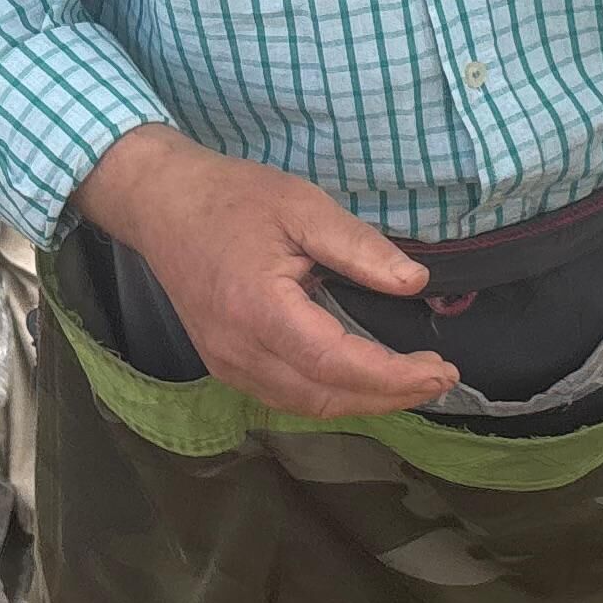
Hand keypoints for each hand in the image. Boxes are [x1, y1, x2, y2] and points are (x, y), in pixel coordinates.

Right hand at [74, 125, 455, 416]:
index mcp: (258, 309)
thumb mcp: (303, 205)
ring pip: (305, 404)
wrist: (163, 204)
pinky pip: (285, 397)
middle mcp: (239, 351)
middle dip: (388, 396)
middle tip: (438, 378)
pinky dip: (331, 396)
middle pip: (324, 397)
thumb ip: (359, 247)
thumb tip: (414, 283)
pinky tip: (363, 381)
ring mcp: (227, 364)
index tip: (439, 370)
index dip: (392, 376)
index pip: (335, 363)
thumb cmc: (233, 198)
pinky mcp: (224, 365)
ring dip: (363, 402)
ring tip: (412, 384)